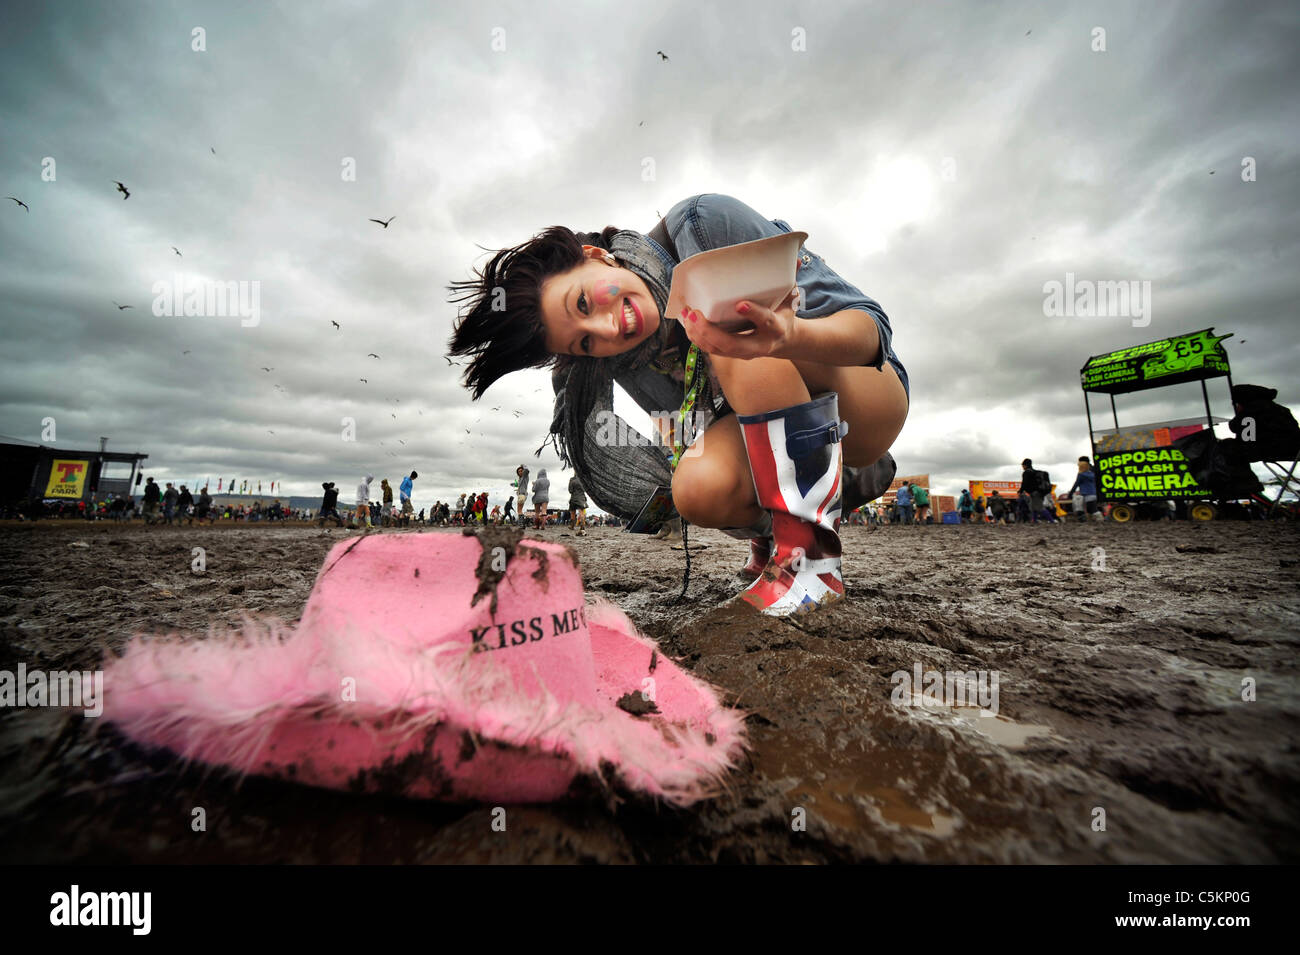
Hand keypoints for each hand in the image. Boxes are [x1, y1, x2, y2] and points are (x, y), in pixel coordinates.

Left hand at [679, 283, 800, 359]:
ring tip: (686, 317)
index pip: (765, 321)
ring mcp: (744, 353)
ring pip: (719, 350)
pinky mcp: (732, 354)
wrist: (783, 341)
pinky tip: (687, 324)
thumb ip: (789, 278)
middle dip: (711, 332)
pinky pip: (712, 350)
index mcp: (776, 328)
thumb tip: (796, 258)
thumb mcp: (790, 297)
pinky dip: (697, 339)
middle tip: (694, 314)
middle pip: (734, 345)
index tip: (739, 304)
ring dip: (699, 336)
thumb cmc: (782, 313)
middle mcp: (760, 345)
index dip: (753, 313)